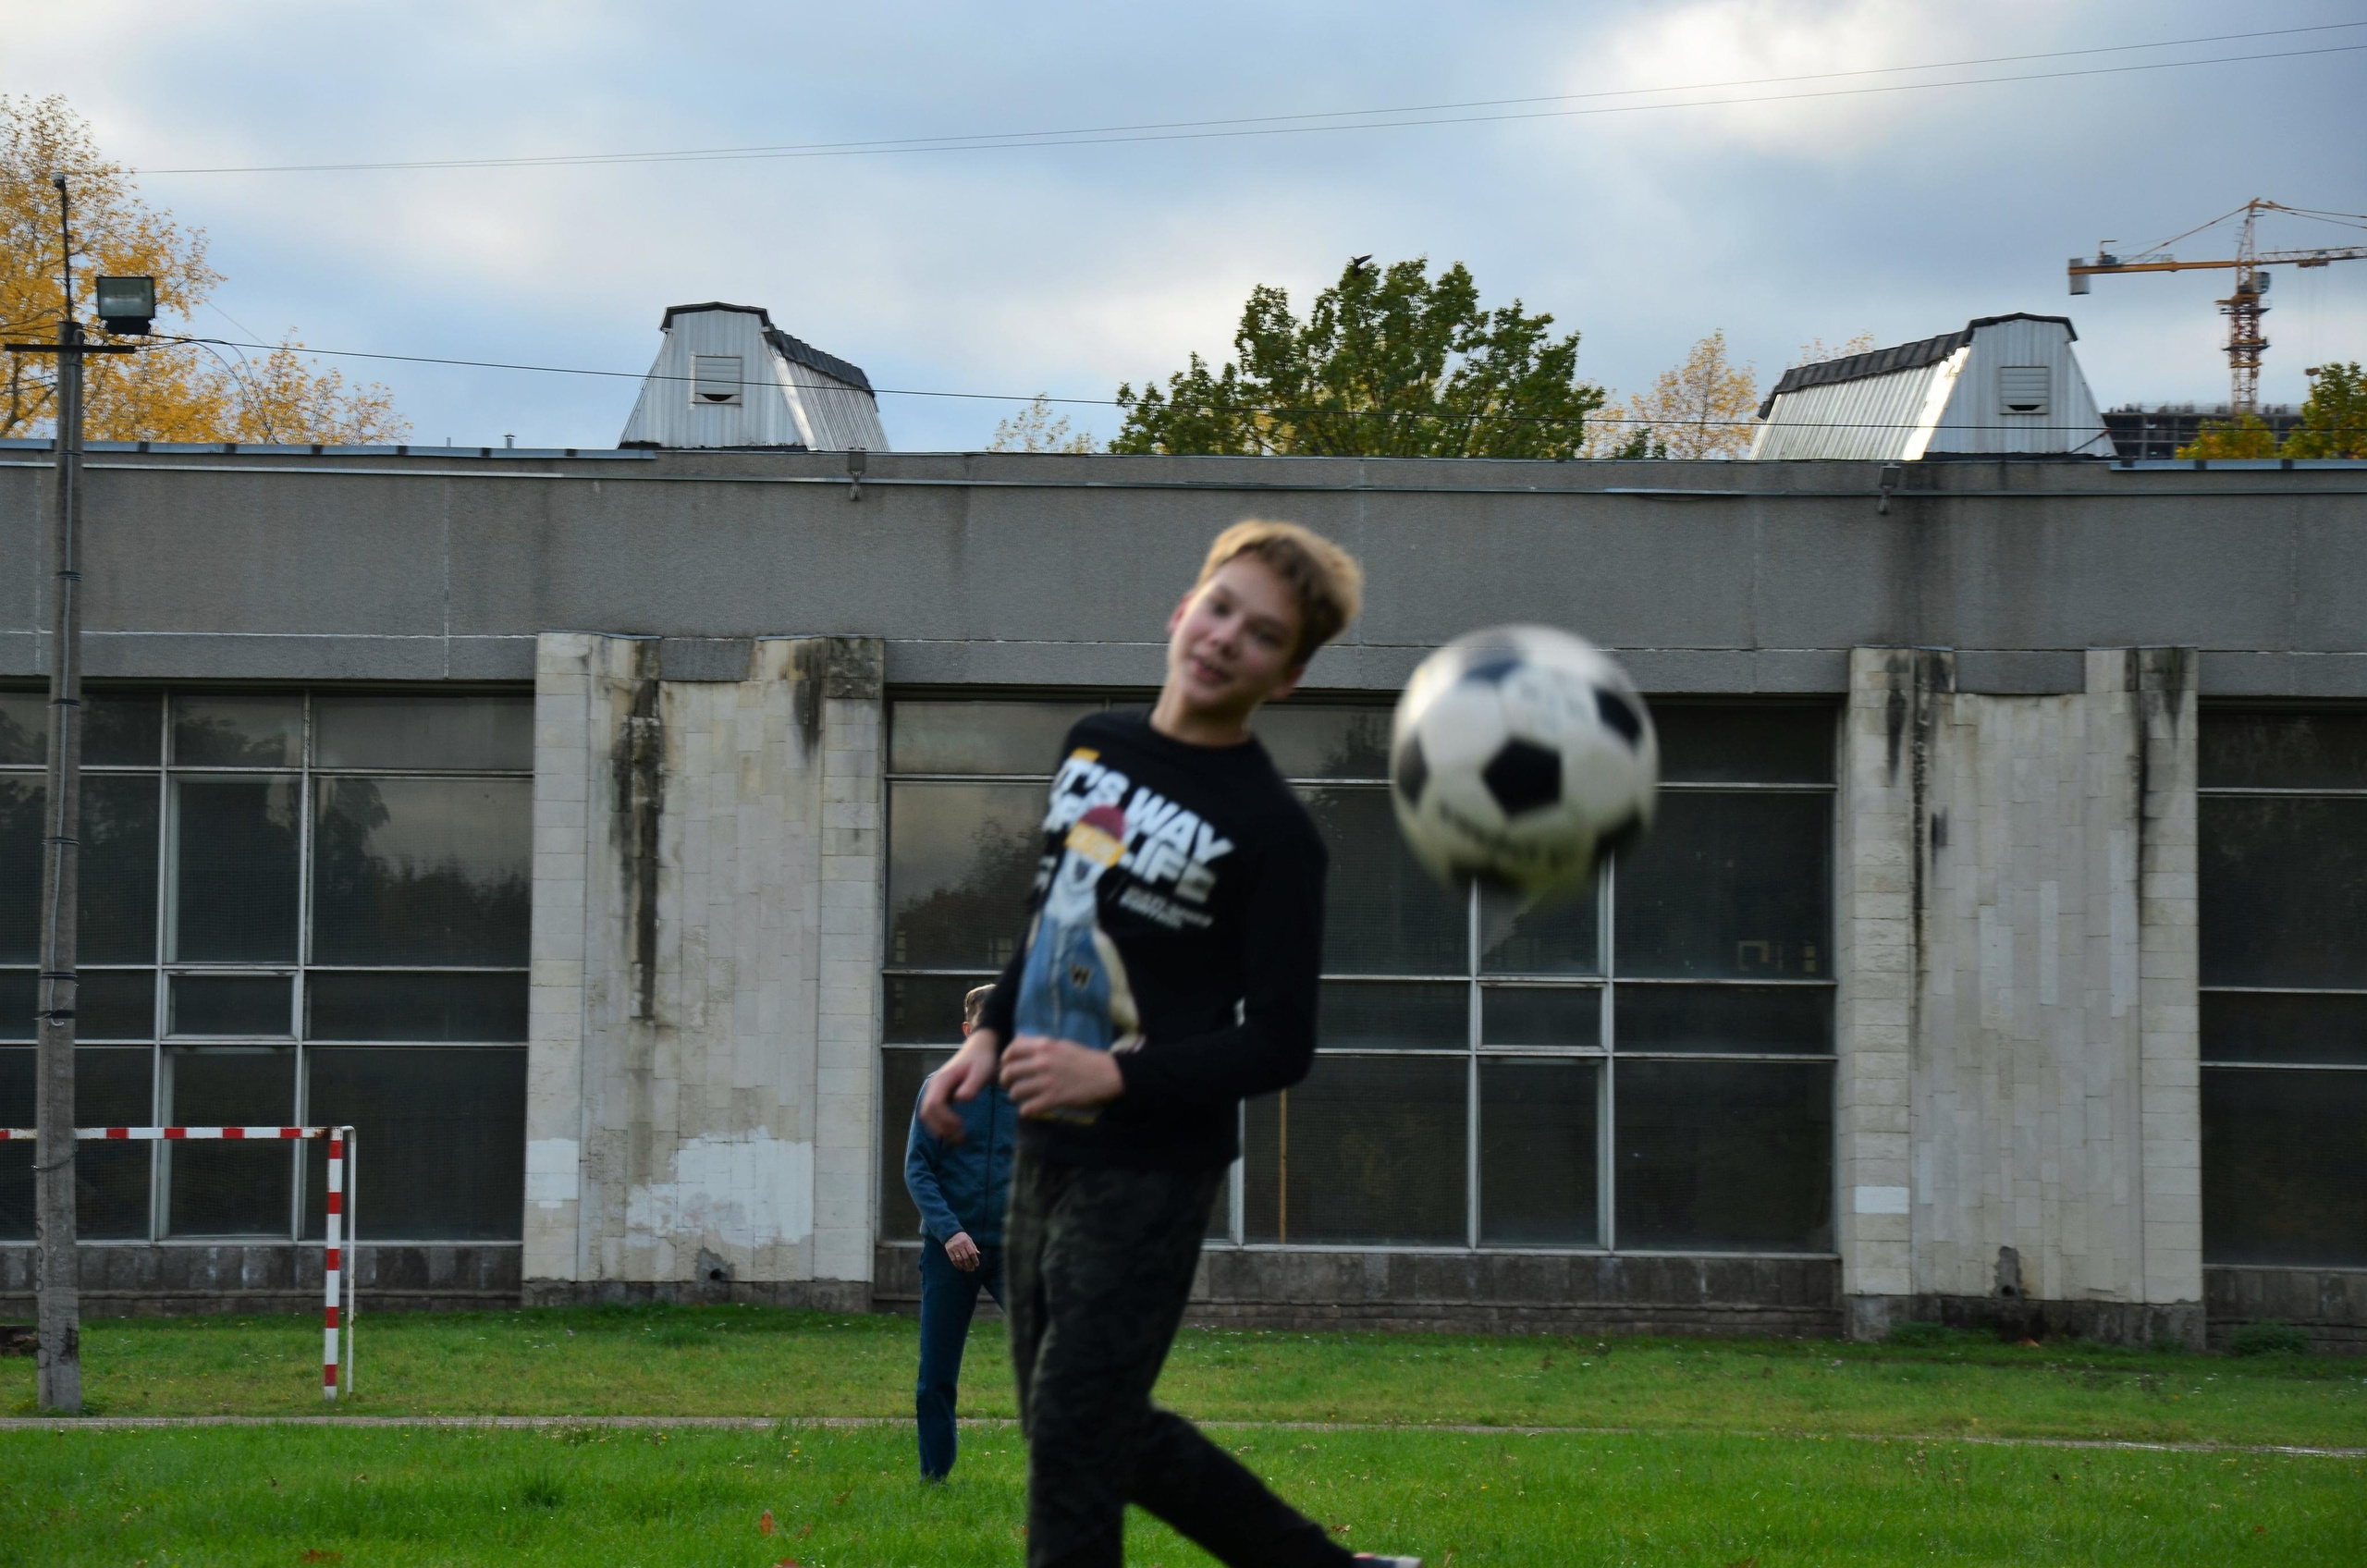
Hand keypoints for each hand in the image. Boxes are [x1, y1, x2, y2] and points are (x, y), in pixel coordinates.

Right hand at [920, 1031, 1000, 1140]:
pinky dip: (940, 1125)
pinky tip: (954, 1131)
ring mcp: (934, 1091)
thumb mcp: (981, 1071)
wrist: (979, 1050)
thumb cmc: (981, 1061)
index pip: (934, 1104)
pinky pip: (932, 1114)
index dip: (945, 1120)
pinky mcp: (939, 1096)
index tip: (961, 1126)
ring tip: (958, 1137)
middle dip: (941, 1128)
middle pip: (926, 1113)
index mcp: (942, 1080)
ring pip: (926, 1115)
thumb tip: (960, 1099)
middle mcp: (933, 1086)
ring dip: (939, 1129)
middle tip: (960, 1138)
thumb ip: (971, 1085)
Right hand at [944, 1232, 980, 1270]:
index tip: (977, 1265)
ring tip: (967, 1269)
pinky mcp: (949, 1251)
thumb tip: (978, 1254)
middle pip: (966, 1257)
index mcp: (966, 1242)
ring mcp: (954, 1248)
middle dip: (970, 1264)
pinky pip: (953, 1260)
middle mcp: (960, 1245)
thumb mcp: (969, 1239)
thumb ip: (973, 1247)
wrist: (950, 1233)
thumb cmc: (962, 1237)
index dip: (975, 1260)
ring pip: (959, 1260)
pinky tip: (960, 1268)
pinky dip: (957, 1265)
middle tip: (972, 1269)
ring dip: (964, 1266)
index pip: (971, 1252)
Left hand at [999, 1033, 1124, 1117]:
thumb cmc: (1083, 1058)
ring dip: (1014, 1096)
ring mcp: (1047, 1082)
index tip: (1007, 1065)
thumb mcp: (1060, 1044)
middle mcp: (1042, 1062)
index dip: (1005, 1059)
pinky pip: (1028, 1108)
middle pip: (1009, 1072)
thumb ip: (1038, 1043)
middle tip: (1010, 1084)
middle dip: (1005, 1080)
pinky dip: (1025, 1110)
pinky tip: (1030, 1109)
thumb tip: (1019, 1038)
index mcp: (1044, 1046)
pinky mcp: (1053, 1099)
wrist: (1105, 1074)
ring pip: (1016, 1091)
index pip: (1012, 1050)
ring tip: (1020, 1097)